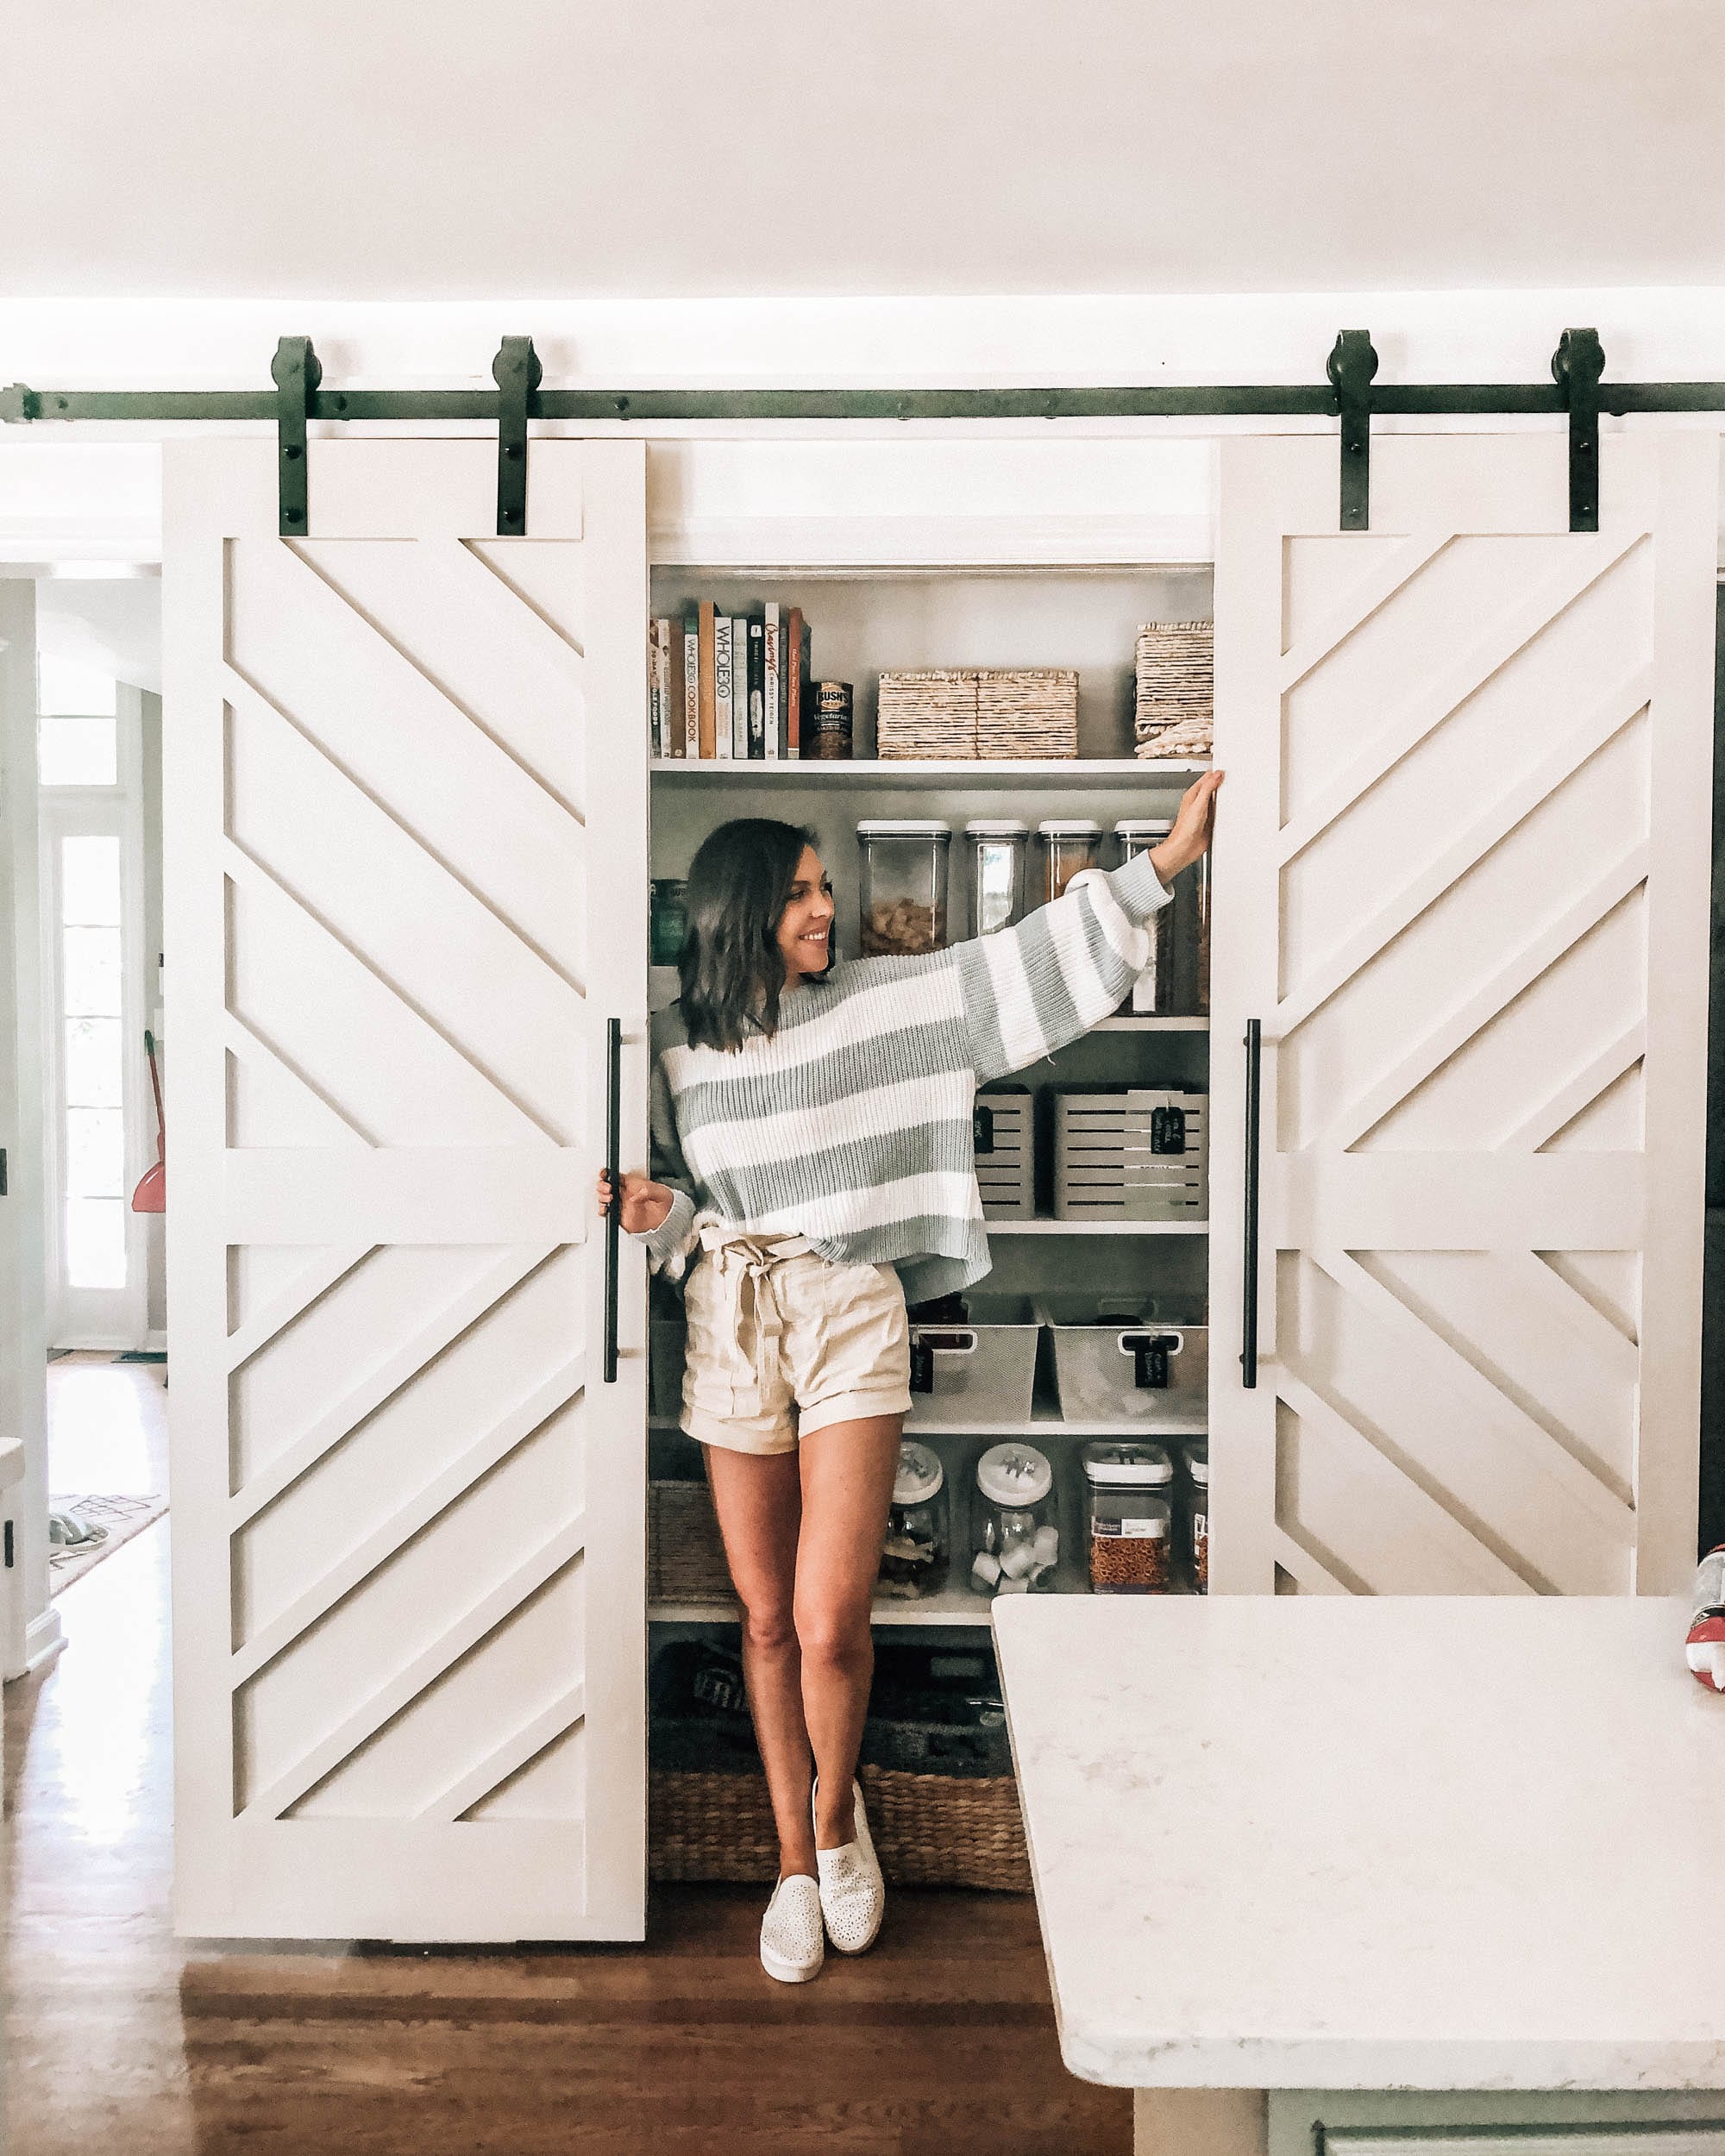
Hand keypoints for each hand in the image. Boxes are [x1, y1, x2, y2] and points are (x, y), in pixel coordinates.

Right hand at [595, 1170, 673, 1234]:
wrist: (666, 1219)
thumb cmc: (664, 1202)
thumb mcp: (660, 1192)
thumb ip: (648, 1192)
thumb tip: (635, 1197)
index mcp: (632, 1184)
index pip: (615, 1176)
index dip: (607, 1173)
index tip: (604, 1173)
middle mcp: (625, 1193)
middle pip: (606, 1186)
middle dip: (602, 1185)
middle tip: (608, 1188)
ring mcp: (621, 1204)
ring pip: (604, 1198)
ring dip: (602, 1197)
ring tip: (609, 1198)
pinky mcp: (620, 1216)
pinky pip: (606, 1212)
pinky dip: (602, 1210)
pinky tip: (606, 1209)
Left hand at [1149, 769, 1224, 883]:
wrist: (1184, 849)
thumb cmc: (1184, 830)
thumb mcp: (1198, 805)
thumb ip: (1208, 789)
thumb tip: (1216, 775)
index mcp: (1193, 795)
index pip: (1207, 778)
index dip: (1217, 773)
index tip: (1226, 769)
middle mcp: (1199, 803)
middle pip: (1213, 788)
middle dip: (1223, 783)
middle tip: (1233, 778)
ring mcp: (1205, 812)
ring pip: (1218, 800)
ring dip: (1225, 797)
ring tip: (1234, 790)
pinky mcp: (1210, 822)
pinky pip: (1220, 813)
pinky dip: (1226, 810)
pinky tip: (1231, 810)